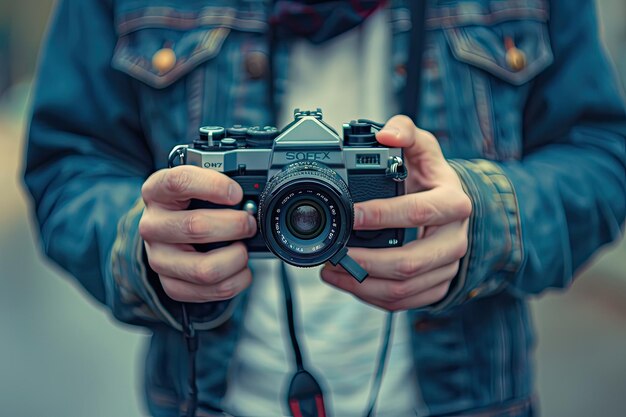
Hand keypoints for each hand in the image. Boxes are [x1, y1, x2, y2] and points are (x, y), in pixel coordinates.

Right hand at [139, 165, 255, 302]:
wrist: (171, 231)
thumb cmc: (191, 205)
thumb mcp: (199, 186)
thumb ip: (221, 185)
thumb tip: (254, 200)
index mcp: (156, 191)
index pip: (179, 182)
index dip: (214, 186)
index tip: (237, 193)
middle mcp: (152, 225)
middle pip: (196, 227)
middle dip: (235, 225)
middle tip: (249, 223)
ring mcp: (158, 258)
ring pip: (205, 268)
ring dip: (236, 258)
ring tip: (243, 249)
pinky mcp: (170, 284)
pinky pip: (210, 291)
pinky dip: (235, 281)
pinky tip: (239, 268)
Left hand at [321, 115, 471, 310]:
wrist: (452, 209)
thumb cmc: (432, 179)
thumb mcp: (423, 148)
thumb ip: (405, 131)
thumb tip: (385, 135)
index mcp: (454, 203)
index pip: (417, 212)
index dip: (381, 215)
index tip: (349, 214)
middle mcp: (455, 239)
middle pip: (410, 263)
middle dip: (365, 262)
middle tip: (333, 255)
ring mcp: (447, 267)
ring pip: (404, 289)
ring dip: (362, 285)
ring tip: (332, 271)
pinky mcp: (436, 286)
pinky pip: (404, 302)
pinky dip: (372, 297)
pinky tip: (351, 284)